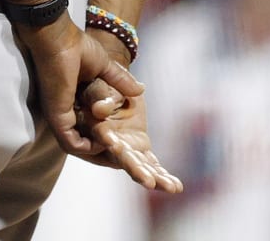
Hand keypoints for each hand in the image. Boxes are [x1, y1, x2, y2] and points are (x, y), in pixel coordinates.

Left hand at [17, 16, 144, 159]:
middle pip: (85, 143)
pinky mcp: (57, 115)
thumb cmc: (77, 47)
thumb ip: (120, 82)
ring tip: (120, 155)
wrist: (59, 37)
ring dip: (100, 154)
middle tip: (129, 161)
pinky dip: (90, 148)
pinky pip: (72, 143)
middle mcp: (65, 112)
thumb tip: (141, 90)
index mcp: (74, 102)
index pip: (92, 130)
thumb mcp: (106, 68)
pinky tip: (106, 142)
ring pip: (79, 147)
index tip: (130, 148)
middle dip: (108, 155)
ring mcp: (59, 115)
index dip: (110, 140)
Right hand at [74, 76, 183, 192]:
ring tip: (171, 187)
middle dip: (135, 169)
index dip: (107, 142)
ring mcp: (124, 147)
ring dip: (154, 177)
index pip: (99, 134)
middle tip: (148, 181)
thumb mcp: (97, 86)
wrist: (109, 88)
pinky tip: (176, 186)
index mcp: (93, 124)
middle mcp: (107, 142)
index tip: (115, 146)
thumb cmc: (98, 83)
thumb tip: (100, 109)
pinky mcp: (138, 148)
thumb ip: (98, 97)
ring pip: (138, 165)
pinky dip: (162, 175)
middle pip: (120, 157)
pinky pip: (151, 164)